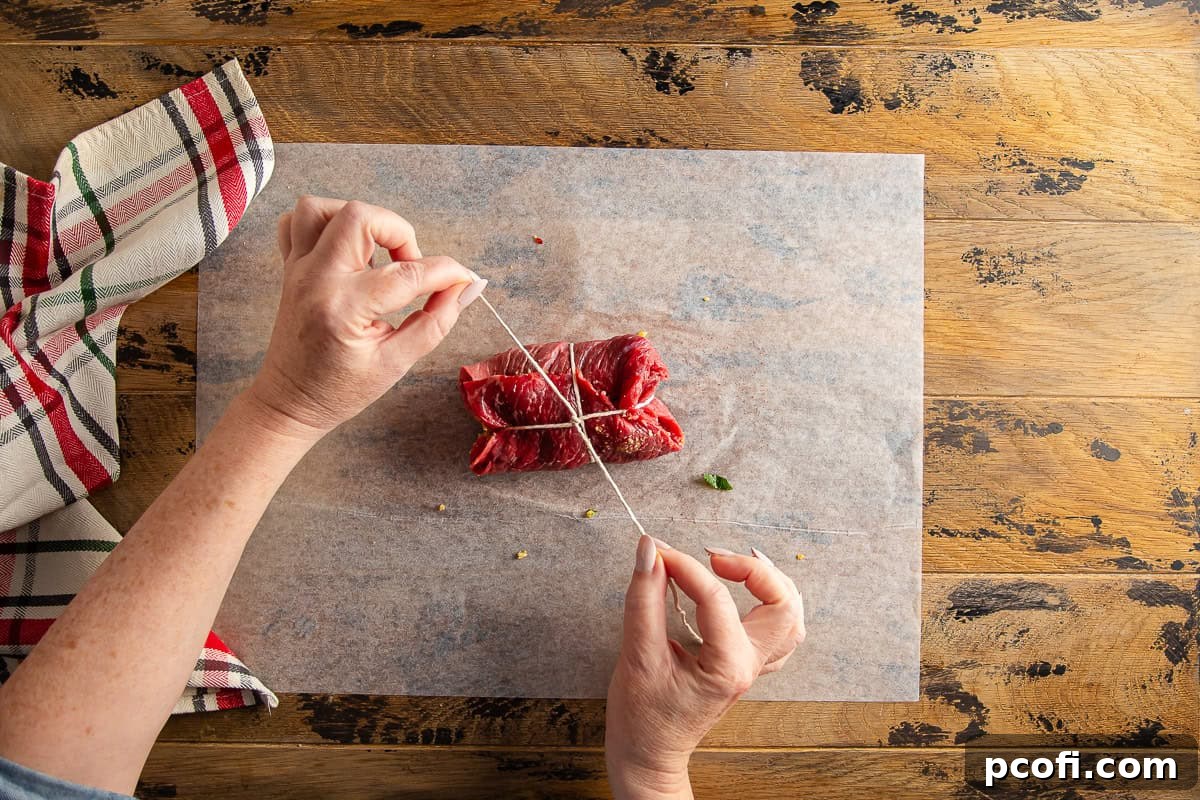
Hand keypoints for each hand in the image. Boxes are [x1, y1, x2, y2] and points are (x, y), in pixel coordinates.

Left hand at [247, 196, 484, 437]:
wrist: (290, 402)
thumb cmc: (340, 390)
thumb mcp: (396, 364)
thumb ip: (435, 323)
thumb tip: (466, 288)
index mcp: (344, 308)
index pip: (406, 273)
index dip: (446, 273)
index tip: (464, 280)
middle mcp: (317, 279)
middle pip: (360, 217)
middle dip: (399, 231)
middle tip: (410, 264)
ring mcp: (297, 270)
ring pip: (320, 208)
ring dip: (359, 220)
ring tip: (377, 251)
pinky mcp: (289, 268)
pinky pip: (296, 222)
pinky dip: (324, 224)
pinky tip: (346, 249)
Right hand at [605, 536, 804, 798]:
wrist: (648, 755)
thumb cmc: (641, 716)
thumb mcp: (637, 655)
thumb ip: (644, 598)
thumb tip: (649, 551)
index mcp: (727, 666)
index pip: (715, 597)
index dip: (683, 566)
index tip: (656, 553)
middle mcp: (748, 666)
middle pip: (783, 603)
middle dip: (752, 569)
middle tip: (713, 558)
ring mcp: (752, 668)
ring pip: (790, 616)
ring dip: (770, 583)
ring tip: (735, 565)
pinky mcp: (744, 666)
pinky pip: (778, 631)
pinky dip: (768, 604)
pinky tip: (745, 592)